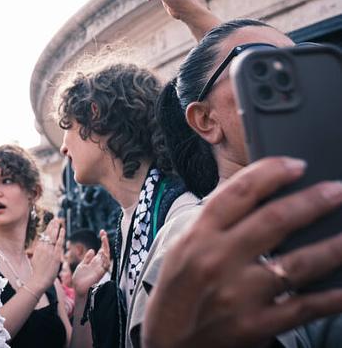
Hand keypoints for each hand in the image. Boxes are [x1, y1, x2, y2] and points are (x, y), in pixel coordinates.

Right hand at [27, 218, 65, 292]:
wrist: (39, 280)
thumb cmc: (37, 272)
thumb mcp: (35, 259)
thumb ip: (38, 253)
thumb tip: (38, 249)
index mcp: (38, 248)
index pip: (43, 236)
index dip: (47, 229)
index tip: (50, 223)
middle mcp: (43, 247)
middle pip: (48, 234)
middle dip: (52, 225)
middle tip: (55, 219)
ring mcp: (49, 251)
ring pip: (53, 236)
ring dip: (56, 228)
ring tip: (58, 221)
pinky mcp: (55, 255)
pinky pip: (59, 243)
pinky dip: (61, 235)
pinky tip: (62, 229)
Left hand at [71, 229, 110, 296]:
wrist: (77, 289)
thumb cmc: (80, 278)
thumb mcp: (82, 265)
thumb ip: (87, 258)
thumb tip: (92, 250)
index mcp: (95, 261)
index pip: (102, 249)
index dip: (103, 241)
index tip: (102, 232)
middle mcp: (99, 264)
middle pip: (106, 252)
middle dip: (105, 242)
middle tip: (103, 233)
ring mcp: (100, 269)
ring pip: (107, 258)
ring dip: (106, 249)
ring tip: (103, 240)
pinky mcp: (99, 274)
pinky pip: (105, 266)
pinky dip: (105, 259)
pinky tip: (102, 252)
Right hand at [142, 158, 341, 347]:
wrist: (169, 347)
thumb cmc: (176, 295)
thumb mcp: (181, 249)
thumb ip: (214, 224)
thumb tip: (256, 196)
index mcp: (198, 236)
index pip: (238, 193)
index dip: (271, 173)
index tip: (297, 164)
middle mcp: (219, 260)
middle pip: (274, 221)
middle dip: (313, 201)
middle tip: (339, 189)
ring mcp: (241, 294)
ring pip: (299, 263)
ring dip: (334, 245)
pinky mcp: (258, 325)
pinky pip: (305, 306)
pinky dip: (333, 296)